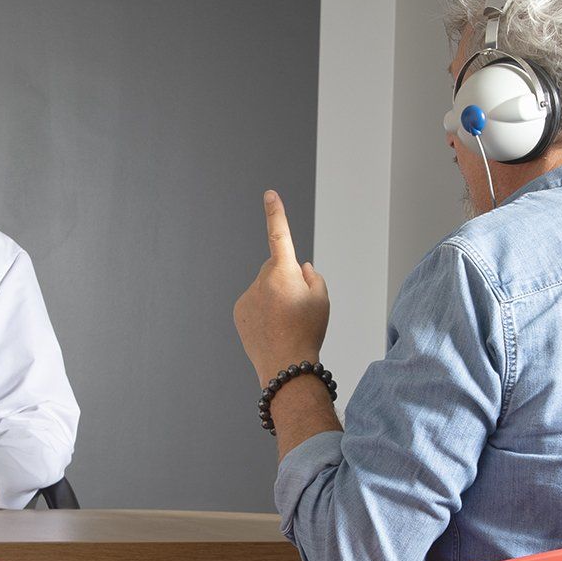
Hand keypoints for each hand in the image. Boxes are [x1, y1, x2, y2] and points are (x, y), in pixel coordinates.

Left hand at [233, 190, 328, 384]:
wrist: (285, 365)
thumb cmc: (307, 331)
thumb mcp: (322, 299)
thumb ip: (312, 276)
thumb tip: (299, 267)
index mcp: (283, 272)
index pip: (279, 235)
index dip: (276, 213)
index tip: (269, 195)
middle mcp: (261, 280)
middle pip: (275, 268)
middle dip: (285, 278)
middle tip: (298, 306)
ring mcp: (247, 296)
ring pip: (264, 287)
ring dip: (274, 297)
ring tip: (285, 322)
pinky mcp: (239, 312)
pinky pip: (254, 302)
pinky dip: (263, 310)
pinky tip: (272, 329)